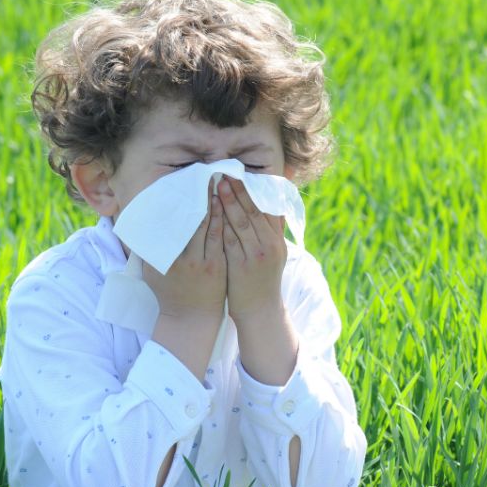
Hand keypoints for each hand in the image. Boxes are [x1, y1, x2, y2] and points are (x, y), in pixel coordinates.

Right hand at [142, 179, 226, 319]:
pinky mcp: (217, 265)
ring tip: (218, 182)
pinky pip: (220, 237)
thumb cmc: (168, 292)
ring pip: (208, 225)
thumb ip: (148, 247)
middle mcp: (181, 257)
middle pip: (191, 218)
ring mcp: (201, 261)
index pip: (170, 221)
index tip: (179, 182)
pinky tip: (226, 204)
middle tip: (204, 173)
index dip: (176, 200)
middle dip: (198, 195)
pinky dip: (222, 219)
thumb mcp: (151, 269)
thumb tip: (141, 222)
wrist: (189, 319)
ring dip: (214, 202)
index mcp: (163, 255)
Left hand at [216, 175, 286, 320]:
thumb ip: (274, 232)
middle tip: (224, 174)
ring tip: (215, 187)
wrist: (261, 312)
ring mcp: (255, 256)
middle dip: (238, 191)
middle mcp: (269, 246)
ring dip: (227, 203)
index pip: (266, 208)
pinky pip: (227, 240)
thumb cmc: (263, 281)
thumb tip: (278, 207)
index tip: (241, 175)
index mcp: (277, 240)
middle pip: (253, 212)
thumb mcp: (275, 255)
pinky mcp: (240, 266)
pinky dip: (218, 224)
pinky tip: (208, 213)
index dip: (253, 190)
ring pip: (240, 223)